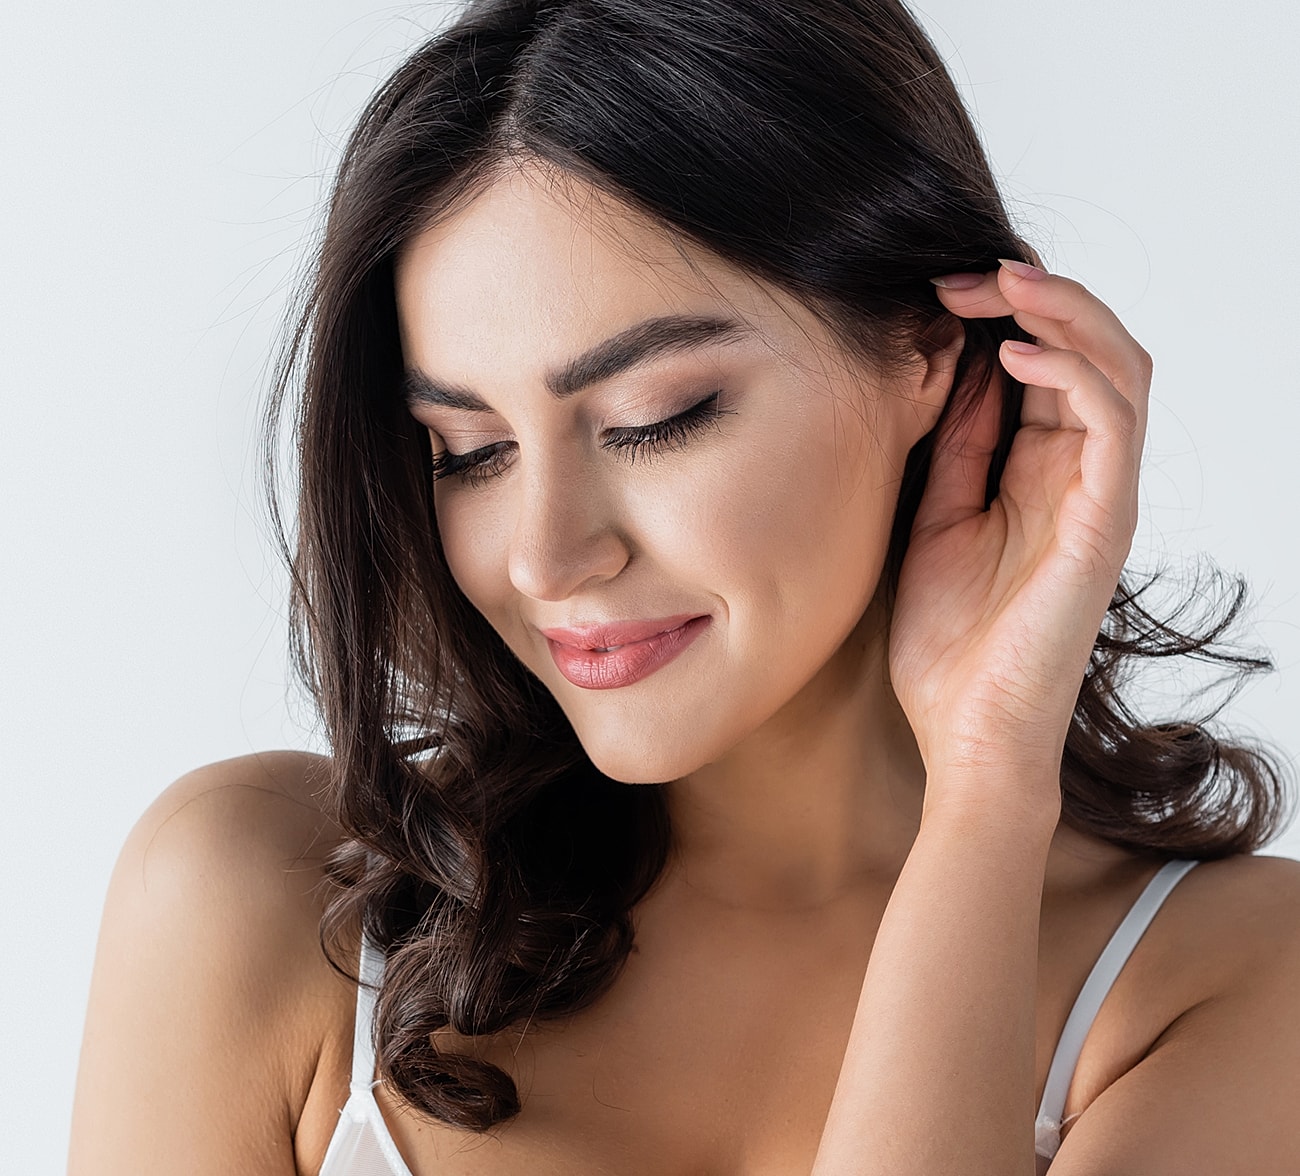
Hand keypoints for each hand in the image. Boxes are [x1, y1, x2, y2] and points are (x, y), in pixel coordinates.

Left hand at [888, 259, 1150, 810]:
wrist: (964, 728)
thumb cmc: (949, 641)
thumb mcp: (936, 519)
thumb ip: (958, 447)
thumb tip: (956, 369)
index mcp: (1039, 472)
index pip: (1046, 365)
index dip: (1001, 315)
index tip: (936, 291)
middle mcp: (1079, 473)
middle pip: (1091, 350)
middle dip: (1032, 297)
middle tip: (962, 276)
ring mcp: (1099, 493)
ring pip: (1117, 367)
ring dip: (1062, 313)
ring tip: (997, 287)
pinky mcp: (1106, 518)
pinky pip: (1111, 421)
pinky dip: (1071, 372)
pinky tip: (1013, 355)